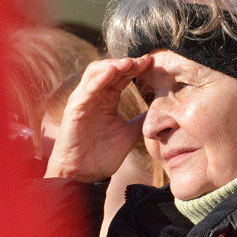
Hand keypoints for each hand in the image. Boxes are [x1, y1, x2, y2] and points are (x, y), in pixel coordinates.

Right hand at [44, 56, 151, 182]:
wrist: (85, 175)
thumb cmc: (102, 154)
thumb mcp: (130, 133)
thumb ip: (142, 119)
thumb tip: (162, 111)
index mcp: (107, 99)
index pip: (122, 76)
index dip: (136, 67)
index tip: (153, 63)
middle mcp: (94, 96)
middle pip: (110, 68)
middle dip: (127, 62)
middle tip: (145, 60)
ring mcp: (83, 101)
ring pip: (96, 72)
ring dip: (113, 64)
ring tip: (130, 62)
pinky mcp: (75, 109)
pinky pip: (86, 89)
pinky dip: (99, 78)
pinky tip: (112, 71)